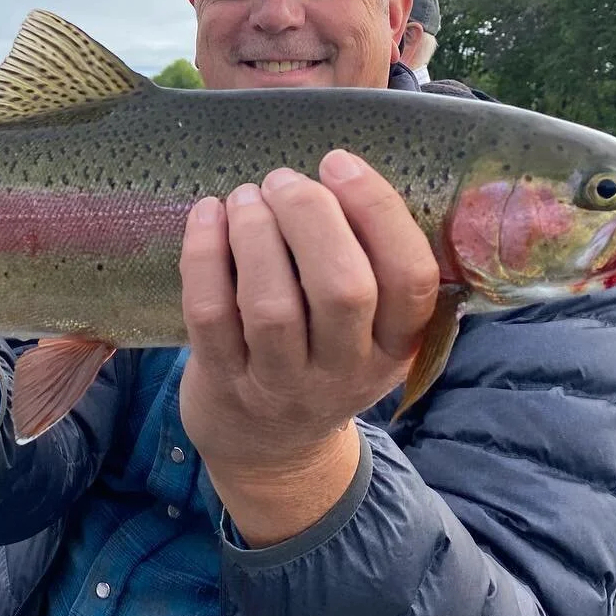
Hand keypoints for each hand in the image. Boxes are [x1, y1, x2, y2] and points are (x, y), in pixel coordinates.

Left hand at [178, 149, 438, 502]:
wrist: (269, 450)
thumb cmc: (321, 356)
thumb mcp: (369, 331)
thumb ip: (371, 263)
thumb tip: (340, 169)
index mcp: (397, 345)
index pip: (411, 279)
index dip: (378, 213)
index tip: (339, 164)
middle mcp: (345, 370)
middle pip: (342, 289)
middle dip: (310, 217)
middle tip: (284, 180)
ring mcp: (281, 383)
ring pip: (272, 305)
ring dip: (255, 234)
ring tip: (245, 197)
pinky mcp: (224, 382)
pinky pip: (210, 314)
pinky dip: (203, 256)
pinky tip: (206, 216)